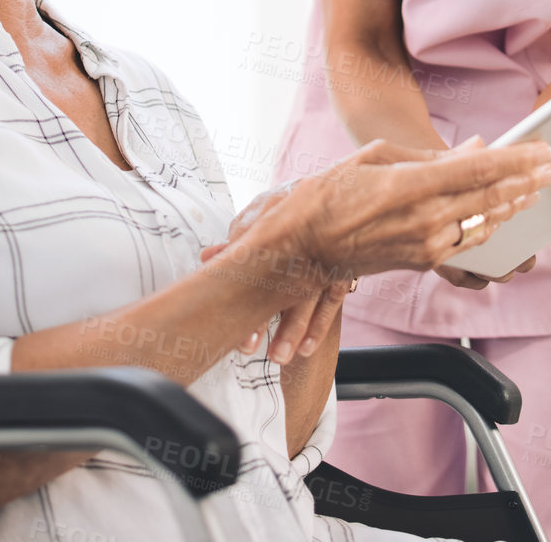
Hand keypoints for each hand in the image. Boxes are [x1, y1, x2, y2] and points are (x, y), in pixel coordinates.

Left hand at [201, 183, 352, 364]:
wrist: (342, 194)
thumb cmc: (294, 205)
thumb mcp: (262, 214)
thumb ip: (236, 240)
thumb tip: (207, 257)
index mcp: (274, 232)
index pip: (252, 264)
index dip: (238, 294)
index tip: (227, 313)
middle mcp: (299, 248)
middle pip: (279, 287)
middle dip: (263, 320)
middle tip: (246, 348)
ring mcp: (322, 261)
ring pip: (306, 299)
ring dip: (292, 331)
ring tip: (278, 357)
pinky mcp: (340, 272)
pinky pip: (332, 301)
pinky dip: (319, 325)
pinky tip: (307, 348)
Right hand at [222, 137, 550, 310]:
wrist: (301, 246)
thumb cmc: (330, 192)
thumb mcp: (377, 158)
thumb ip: (430, 156)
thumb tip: (475, 151)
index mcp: (411, 186)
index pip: (479, 170)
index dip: (517, 160)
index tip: (543, 150)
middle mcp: (425, 220)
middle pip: (491, 198)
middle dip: (527, 182)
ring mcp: (426, 246)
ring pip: (484, 223)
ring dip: (513, 205)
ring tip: (535, 189)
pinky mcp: (423, 261)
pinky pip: (467, 240)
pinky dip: (489, 224)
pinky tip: (502, 214)